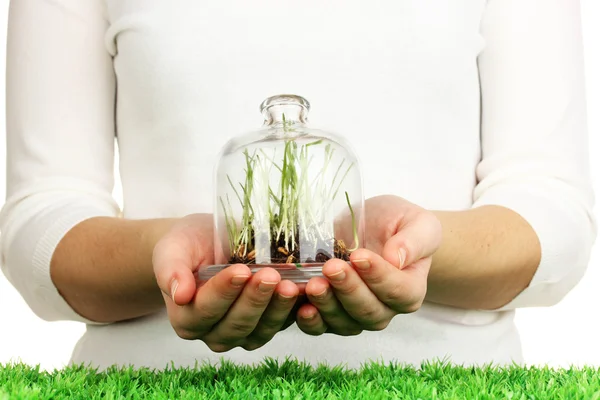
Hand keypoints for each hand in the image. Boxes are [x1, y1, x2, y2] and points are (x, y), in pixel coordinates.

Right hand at [153, 214, 299, 351]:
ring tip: (290, 285)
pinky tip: (303, 292)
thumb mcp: (172, 249)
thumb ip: (170, 270)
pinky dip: (292, 311)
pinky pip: (280, 325)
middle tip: (270, 275)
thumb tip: (179, 295)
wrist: (207, 242)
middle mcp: (212, 333)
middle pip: (235, 324)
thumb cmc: (188, 245)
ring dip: (277, 309)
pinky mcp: (265, 326)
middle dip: (255, 300)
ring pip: (260, 330)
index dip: (224, 292)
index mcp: (186, 318)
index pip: (205, 310)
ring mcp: (241, 334)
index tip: (240, 271)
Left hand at [296, 195, 441, 335]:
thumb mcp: (416, 222)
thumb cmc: (396, 223)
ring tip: (313, 284)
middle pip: (369, 311)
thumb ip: (414, 241)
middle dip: (348, 289)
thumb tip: (397, 259)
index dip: (379, 277)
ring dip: (327, 305)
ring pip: (344, 322)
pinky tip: (301, 306)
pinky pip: (320, 326)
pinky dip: (309, 320)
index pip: (399, 292)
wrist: (371, 225)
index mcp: (410, 288)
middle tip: (331, 267)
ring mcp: (356, 315)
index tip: (360, 256)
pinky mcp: (330, 314)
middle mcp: (385, 308)